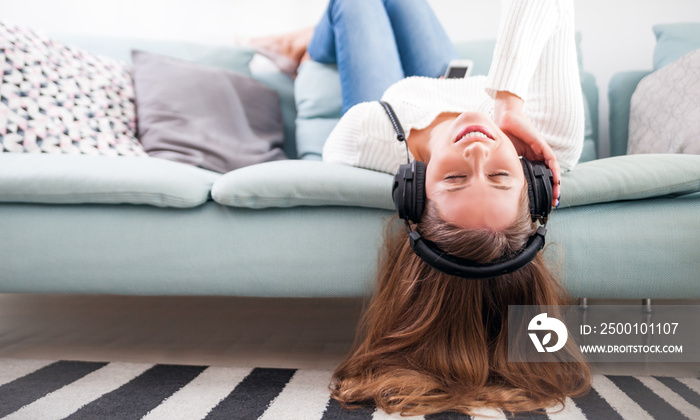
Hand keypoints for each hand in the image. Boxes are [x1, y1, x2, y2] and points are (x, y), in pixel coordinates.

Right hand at [494, 91, 560, 206]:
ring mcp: (541, 150)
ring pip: (553, 170)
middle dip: (552, 190)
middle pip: (549, 175)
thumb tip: (505, 184)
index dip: (542, 189)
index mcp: (529, 159)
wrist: (504, 119)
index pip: (539, 176)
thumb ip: (508, 167)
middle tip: (552, 203)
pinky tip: (556, 181)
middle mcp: (537, 156)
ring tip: (556, 196)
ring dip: (556, 184)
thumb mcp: (506, 156)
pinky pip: (552, 160)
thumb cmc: (504, 135)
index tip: (542, 202)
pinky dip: (555, 171)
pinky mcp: (541, 144)